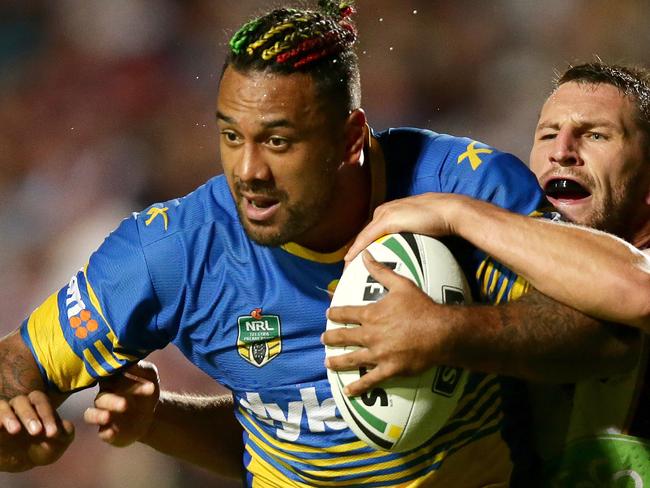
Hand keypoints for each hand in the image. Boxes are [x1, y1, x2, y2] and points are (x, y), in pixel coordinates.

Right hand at [0, 391, 74, 471]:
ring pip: (3, 406)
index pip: (42, 401)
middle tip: (36, 432)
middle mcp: (20, 406)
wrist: (22, 462)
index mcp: (38, 405)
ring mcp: (4, 414)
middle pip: (22, 401)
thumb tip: (65, 426)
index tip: (52, 433)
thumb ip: (65, 433)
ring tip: (15, 431)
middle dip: (30, 416)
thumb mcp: (58, 444)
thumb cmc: (44, 447)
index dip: (47, 415)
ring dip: (9, 417)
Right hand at [84, 361, 159, 446]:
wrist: (152, 415)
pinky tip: (112, 432)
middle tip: (125, 405)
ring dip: (98, 416)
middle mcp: (104, 396)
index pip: (111, 378)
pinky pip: (101, 432)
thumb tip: (131, 362)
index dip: (124, 381)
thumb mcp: (149, 377)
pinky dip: (106, 433)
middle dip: (112, 401)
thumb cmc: (146, 390)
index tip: (144, 386)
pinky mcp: (106, 431)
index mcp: (111, 380)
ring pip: (92, 414)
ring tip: (108, 417)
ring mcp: (103, 414)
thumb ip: (141, 368)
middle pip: (102, 397)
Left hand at [323, 252, 456, 395]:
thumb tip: (365, 254)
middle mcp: (370, 335)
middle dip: (331, 338)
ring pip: (352, 359)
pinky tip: (348, 392)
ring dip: (337, 361)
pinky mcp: (389, 369)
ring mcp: (378, 354)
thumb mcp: (400, 284)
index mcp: (370, 315)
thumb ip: (380, 271)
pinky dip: (358, 387)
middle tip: (323, 339)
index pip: (346, 313)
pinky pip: (370, 380)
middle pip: (344, 337)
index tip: (328, 315)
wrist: (440, 331)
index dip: (335, 314)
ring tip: (327, 363)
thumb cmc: (421, 306)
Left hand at [344, 193, 468, 263]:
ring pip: (362, 237)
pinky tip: (350, 260)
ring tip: (347, 268)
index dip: (363, 247)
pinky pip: (367, 238)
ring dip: (353, 253)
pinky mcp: (387, 220)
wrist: (448, 211)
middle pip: (364, 235)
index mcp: (389, 212)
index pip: (371, 232)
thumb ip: (410, 235)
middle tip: (348, 268)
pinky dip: (357, 250)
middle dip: (355, 251)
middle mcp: (383, 211)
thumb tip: (411, 250)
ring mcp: (384, 214)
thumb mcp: (420, 229)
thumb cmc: (440, 219)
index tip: (358, 262)